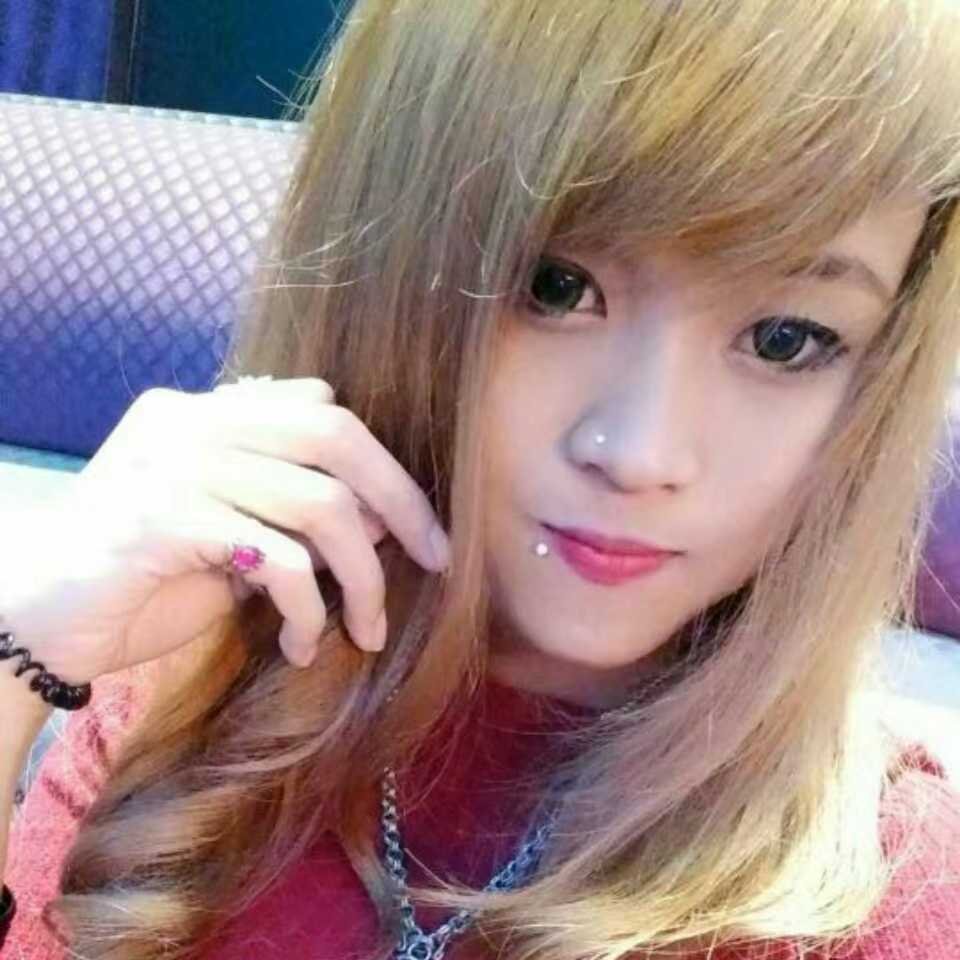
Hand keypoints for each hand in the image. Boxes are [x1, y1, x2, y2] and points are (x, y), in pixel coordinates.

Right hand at [0, 377, 449, 685]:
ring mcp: (177, 464)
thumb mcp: (230, 536)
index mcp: (209, 414)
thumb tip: (384, 515)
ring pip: (319, 503)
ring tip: (366, 629)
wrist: (29, 616)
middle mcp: (195, 422)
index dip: (382, 465)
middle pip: (335, 436)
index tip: (414, 526)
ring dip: (363, 576)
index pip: (322, 410)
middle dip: (402, 500)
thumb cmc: (137, 579)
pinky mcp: (162, 518)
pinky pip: (276, 559)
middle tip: (438, 558)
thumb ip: (292, 510)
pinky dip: (308, 608)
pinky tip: (303, 645)